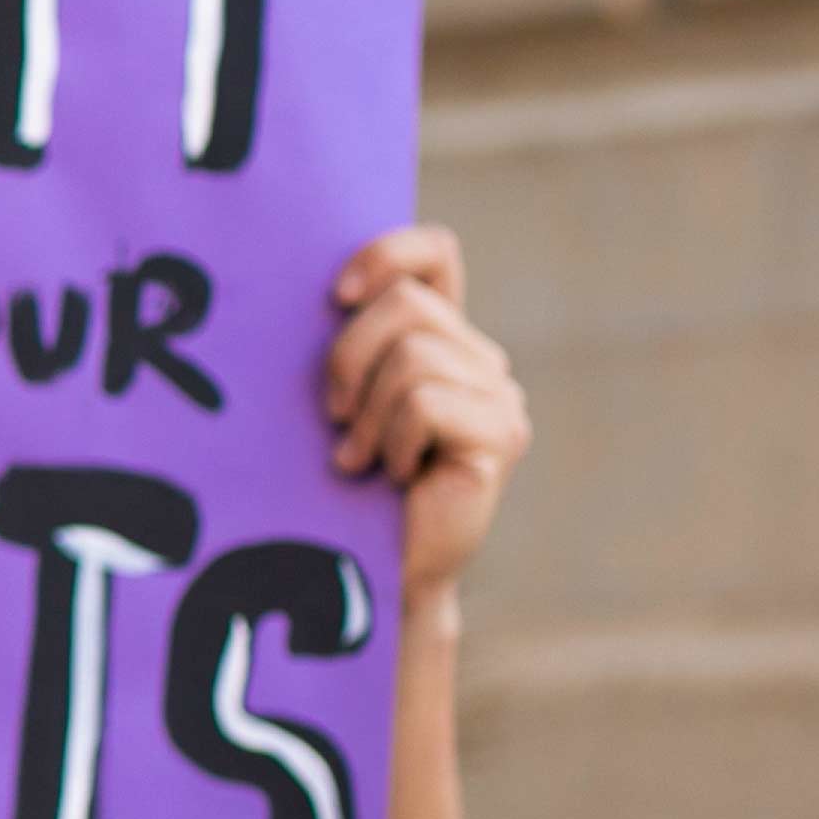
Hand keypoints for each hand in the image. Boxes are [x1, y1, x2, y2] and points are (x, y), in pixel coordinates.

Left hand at [324, 224, 527, 601]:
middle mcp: (481, 360)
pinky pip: (426, 403)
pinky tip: (392, 474)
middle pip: (408, 305)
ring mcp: (498, 397)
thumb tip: (318, 294)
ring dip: (367, 413)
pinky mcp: (500, 436)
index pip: (435, 253)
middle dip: (348, 358)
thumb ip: (343, 343)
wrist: (373, 565)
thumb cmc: (340, 480)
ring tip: (360, 457)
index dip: (387, 253)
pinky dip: (391, 440)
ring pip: (413, 357)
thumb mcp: (335, 397)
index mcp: (441, 338)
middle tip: (335, 417)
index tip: (336, 297)